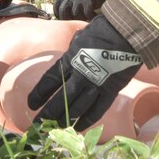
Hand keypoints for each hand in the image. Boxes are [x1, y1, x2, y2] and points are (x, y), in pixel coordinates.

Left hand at [27, 14, 140, 130]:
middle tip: (38, 125)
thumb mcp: (80, 36)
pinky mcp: (111, 91)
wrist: (127, 33)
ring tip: (55, 128)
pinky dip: (87, 120)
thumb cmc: (104, 29)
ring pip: (77, 108)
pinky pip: (97, 110)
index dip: (39, 94)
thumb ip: (73, 49)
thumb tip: (71, 54)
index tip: (31, 104)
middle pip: (61, 99)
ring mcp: (96, 85)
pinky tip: (77, 127)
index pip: (49, 80)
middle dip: (48, 113)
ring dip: (65, 120)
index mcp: (70, 59)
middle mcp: (81, 75)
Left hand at [54, 0, 110, 20]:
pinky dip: (90, 16)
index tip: (62, 19)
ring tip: (85, 19)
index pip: (57, 5)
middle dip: (67, 18)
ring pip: (75, 13)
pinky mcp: (88, 0)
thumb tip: (68, 16)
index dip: (57, 13)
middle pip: (63, 10)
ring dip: (80, 18)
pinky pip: (86, 12)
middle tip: (74, 23)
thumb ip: (72, 2)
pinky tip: (92, 16)